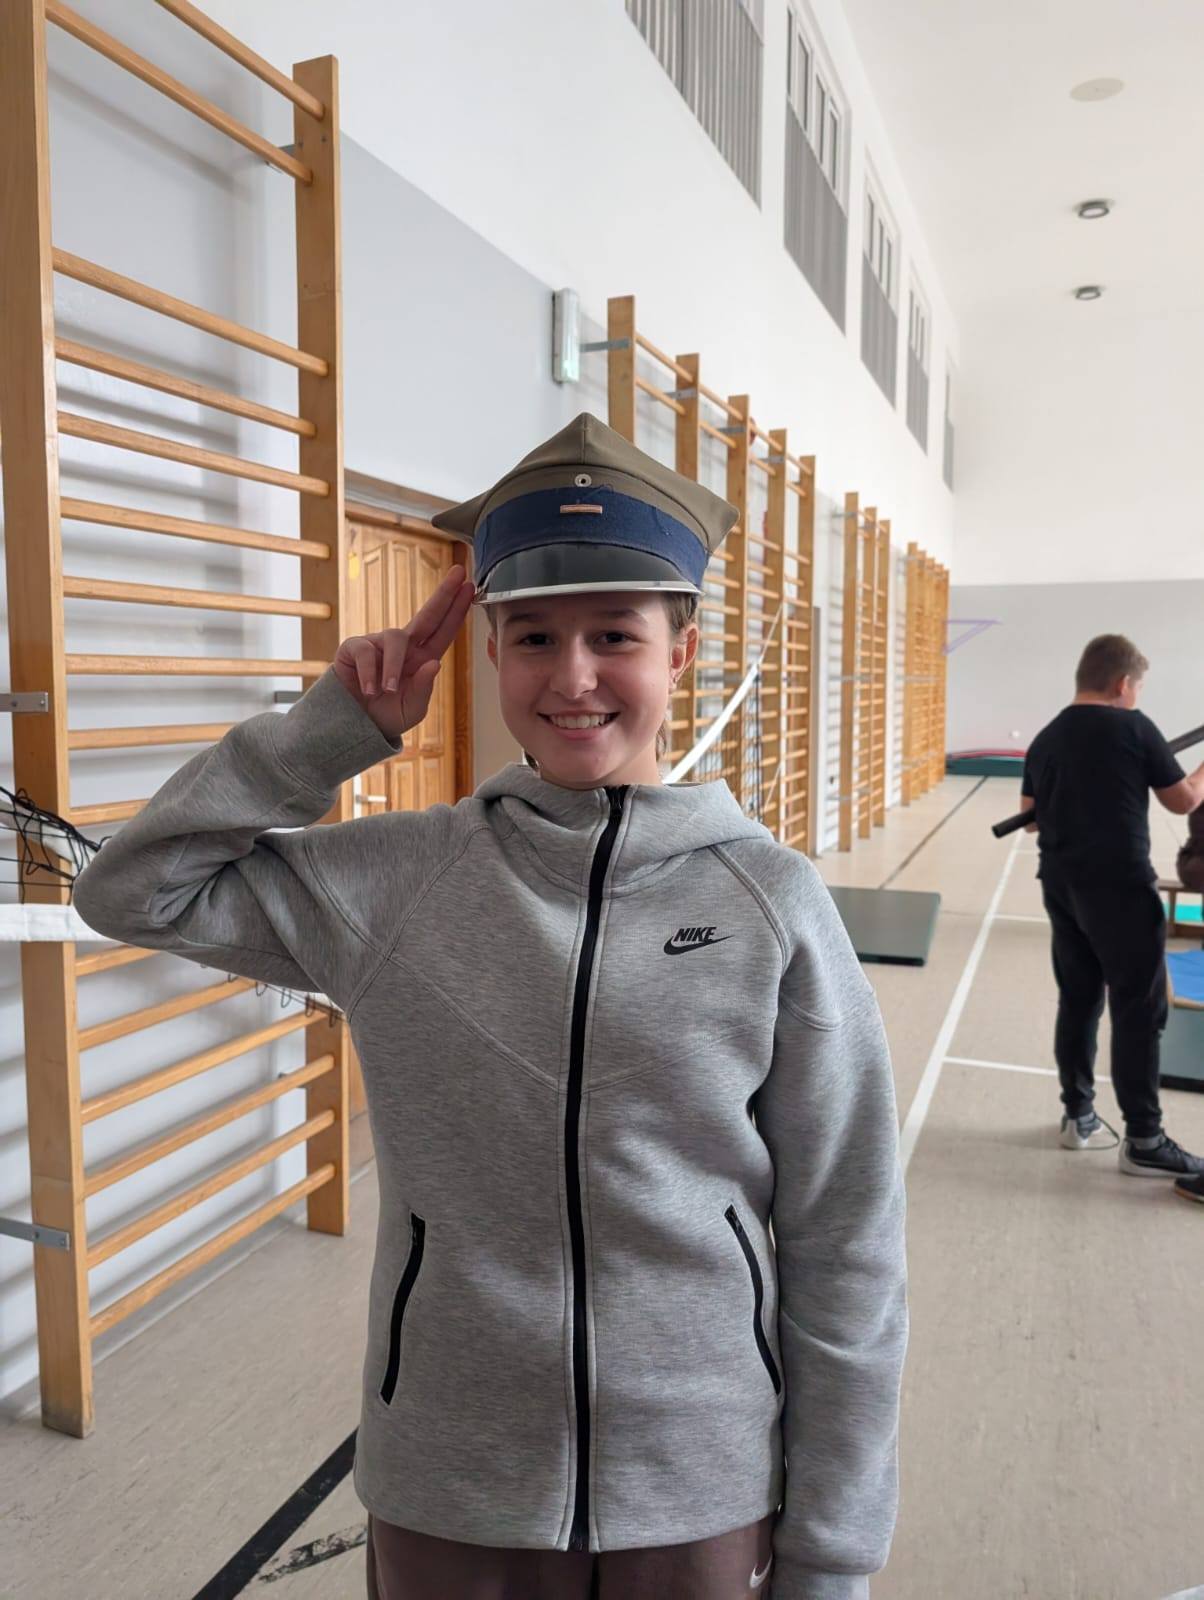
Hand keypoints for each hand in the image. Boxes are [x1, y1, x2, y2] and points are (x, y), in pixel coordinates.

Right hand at [332, 564, 475, 741]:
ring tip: (388, 689)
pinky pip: (364, 650)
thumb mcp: (411, 709)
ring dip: (393, 665)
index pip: (443, 631)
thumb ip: (423, 689)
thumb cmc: (386, 716)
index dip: (457, 611)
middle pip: (427, 615)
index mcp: (422, 659)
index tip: (470, 587)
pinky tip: (369, 689)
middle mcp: (403, 647)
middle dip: (444, 594)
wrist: (353, 728)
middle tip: (459, 573)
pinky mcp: (353, 648)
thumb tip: (434, 663)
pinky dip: (369, 672)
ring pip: (395, 638)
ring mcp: (378, 644)